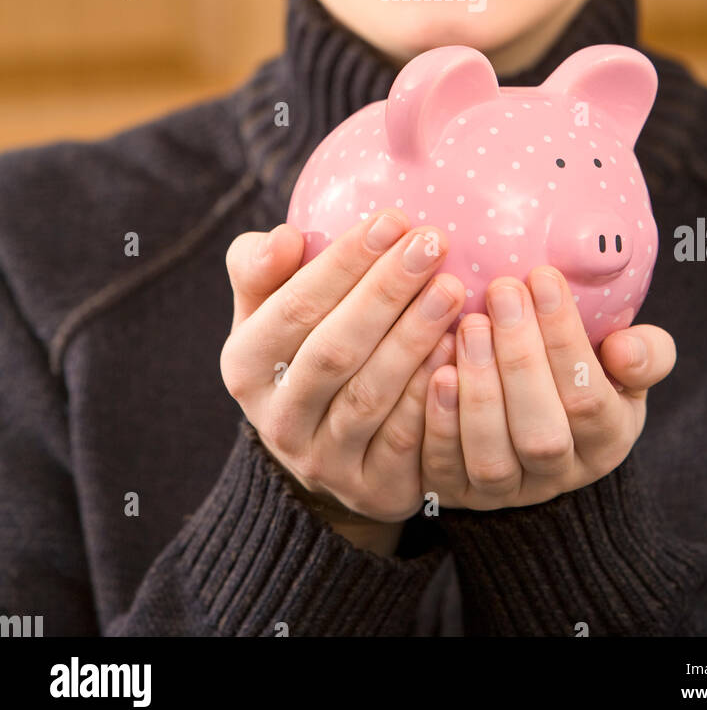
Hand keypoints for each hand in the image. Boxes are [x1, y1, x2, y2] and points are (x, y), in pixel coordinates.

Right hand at [220, 210, 464, 522]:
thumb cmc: (304, 345)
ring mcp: (323, 463)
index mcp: (244, 365)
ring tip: (453, 287)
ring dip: (414, 338)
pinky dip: (431, 395)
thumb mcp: (270, 305)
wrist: (327, 443)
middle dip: (386, 292)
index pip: (294, 307)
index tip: (393, 219)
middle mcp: (277, 421)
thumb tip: (284, 237)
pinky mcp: (373, 491)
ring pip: (370, 396)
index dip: (344, 262)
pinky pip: (405, 443)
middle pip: (334, 351)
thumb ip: (262, 265)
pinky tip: (459, 349)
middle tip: (433, 242)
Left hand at [421, 265, 675, 510]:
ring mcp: (506, 492)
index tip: (543, 276)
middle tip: (502, 291)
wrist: (535, 430)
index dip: (566, 339)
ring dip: (479, 391)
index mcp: (607, 440)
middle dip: (520, 360)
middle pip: (542, 434)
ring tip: (469, 325)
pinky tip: (435, 368)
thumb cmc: (583, 378)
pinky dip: (438, 421)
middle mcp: (558, 476)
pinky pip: (444, 469)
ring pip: (492, 458)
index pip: (590, 397)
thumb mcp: (624, 367)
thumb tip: (625, 348)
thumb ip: (646, 354)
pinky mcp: (458, 494)